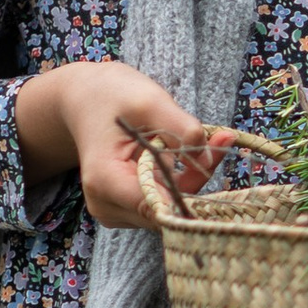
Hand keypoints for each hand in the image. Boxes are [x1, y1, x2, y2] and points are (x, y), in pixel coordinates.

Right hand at [11, 61, 229, 230]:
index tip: (216, 152)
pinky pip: (165, 203)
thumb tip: (207, 157)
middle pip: (167, 209)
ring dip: (191, 179)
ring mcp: (116, 211)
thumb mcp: (149, 101)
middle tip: (220, 139)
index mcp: (105, 181)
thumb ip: (180, 128)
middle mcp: (106, 205)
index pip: (158, 206)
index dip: (191, 186)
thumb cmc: (112, 96)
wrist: (86, 100)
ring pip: (170, 209)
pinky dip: (181, 182)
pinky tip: (183, 153)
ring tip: (200, 141)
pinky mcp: (128, 209)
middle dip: (196, 178)